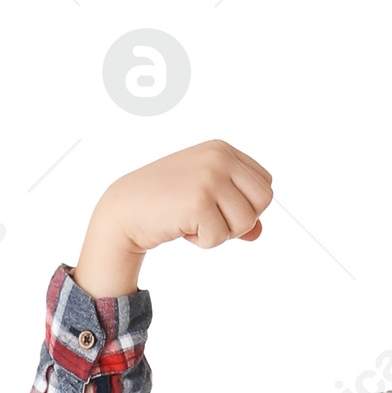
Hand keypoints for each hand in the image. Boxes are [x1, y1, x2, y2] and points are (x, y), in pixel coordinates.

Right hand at [73, 141, 271, 297]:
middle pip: (263, 201)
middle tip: (210, 220)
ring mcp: (210, 176)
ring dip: (221, 234)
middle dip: (240, 221)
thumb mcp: (206, 199)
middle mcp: (219, 157)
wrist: (126, 209)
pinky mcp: (199, 201)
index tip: (218, 208)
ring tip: (194, 222)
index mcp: (222, 149)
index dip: (246, 206)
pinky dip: (203, 243)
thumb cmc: (165, 204)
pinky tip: (183, 228)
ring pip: (247, 222)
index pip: (265, 184)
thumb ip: (235, 210)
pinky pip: (221, 238)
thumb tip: (258, 232)